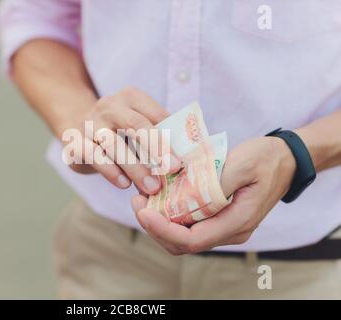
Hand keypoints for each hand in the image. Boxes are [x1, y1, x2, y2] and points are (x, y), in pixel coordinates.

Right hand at [65, 87, 180, 194]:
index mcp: (130, 97)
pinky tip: (124, 184)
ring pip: (113, 144)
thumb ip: (158, 138)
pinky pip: (93, 156)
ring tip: (151, 187)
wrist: (77, 129)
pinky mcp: (74, 141)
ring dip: (135, 167)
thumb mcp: (139, 128)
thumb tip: (183, 163)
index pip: (155, 115)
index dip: (170, 138)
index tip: (182, 161)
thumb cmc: (119, 132)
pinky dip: (110, 171)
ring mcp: (89, 123)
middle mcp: (108, 106)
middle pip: (135, 124)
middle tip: (172, 169)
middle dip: (156, 148)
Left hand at [131, 137, 296, 254]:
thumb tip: (185, 195)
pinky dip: (169, 214)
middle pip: (181, 244)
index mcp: (236, 222)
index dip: (163, 230)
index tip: (143, 212)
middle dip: (154, 227)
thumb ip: (215, 182)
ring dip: (159, 221)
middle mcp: (228, 231)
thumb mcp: (242, 163)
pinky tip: (158, 195)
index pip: (191, 240)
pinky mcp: (218, 217)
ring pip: (182, 236)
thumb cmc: (266, 159)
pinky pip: (188, 224)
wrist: (284, 159)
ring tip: (142, 198)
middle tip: (136, 202)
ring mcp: (223, 226)